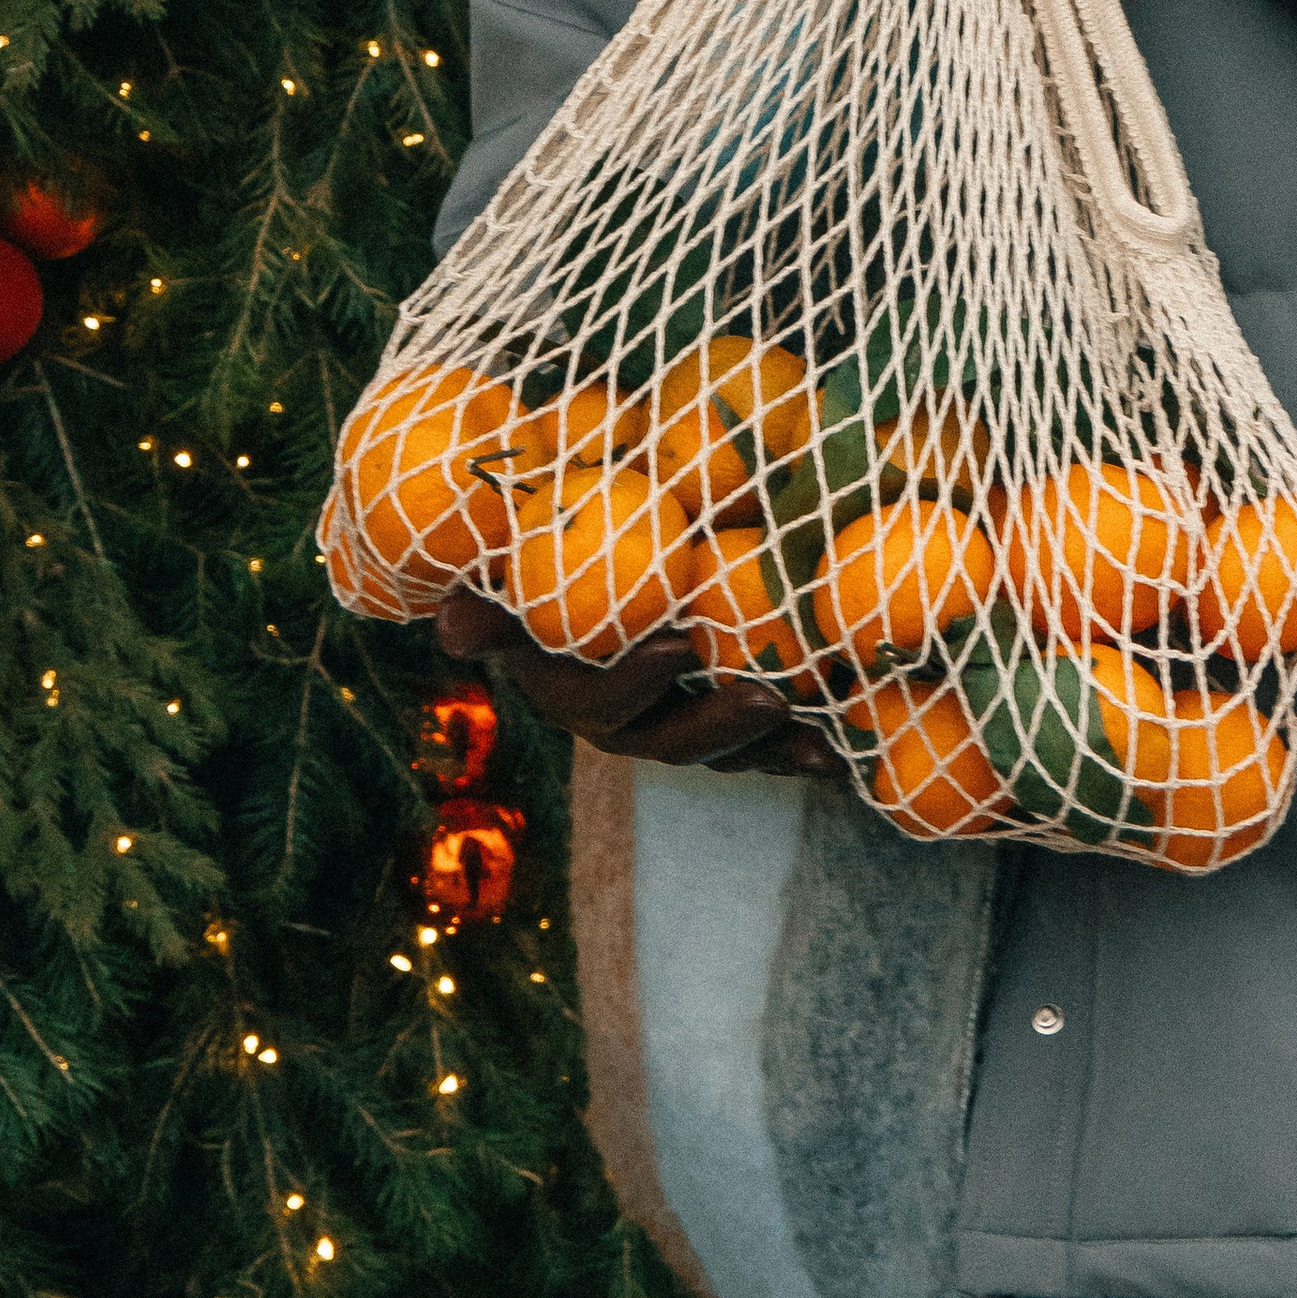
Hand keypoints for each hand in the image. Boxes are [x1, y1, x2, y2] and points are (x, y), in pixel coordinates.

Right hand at [431, 588, 843, 779]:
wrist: (591, 549)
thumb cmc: (551, 545)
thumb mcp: (519, 561)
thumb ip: (490, 595)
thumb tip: (447, 626)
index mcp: (570, 687)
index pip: (597, 703)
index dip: (633, 685)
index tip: (675, 645)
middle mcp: (624, 718)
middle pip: (669, 741)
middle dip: (717, 729)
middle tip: (770, 698)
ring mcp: (674, 720)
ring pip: (721, 751)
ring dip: (770, 752)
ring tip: (821, 745)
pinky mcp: (719, 714)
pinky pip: (759, 740)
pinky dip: (801, 746)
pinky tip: (849, 749)